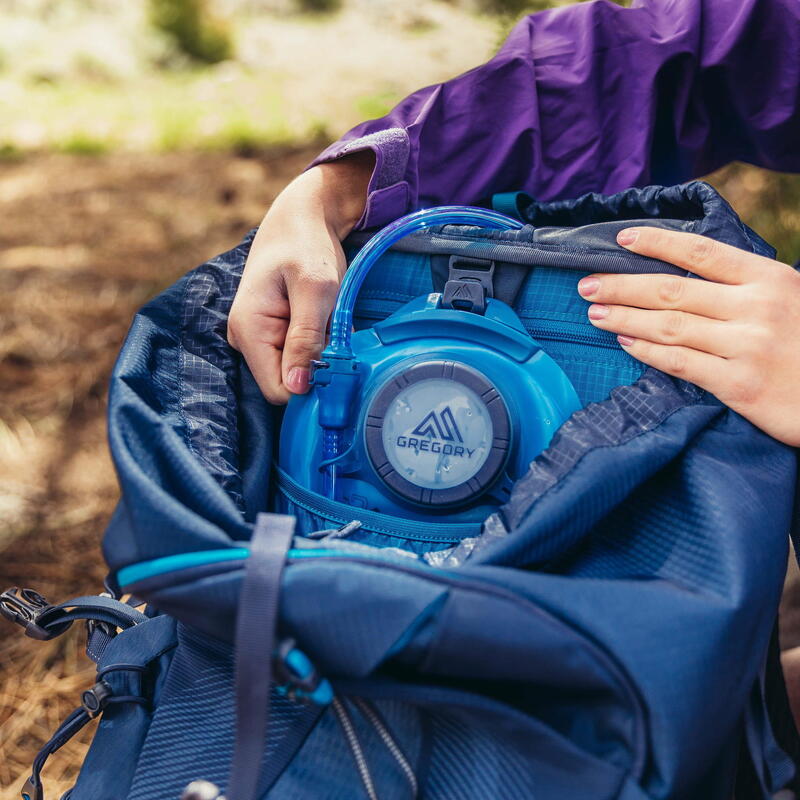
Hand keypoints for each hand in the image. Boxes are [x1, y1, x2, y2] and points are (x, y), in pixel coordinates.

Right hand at [227, 152, 372, 403]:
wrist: (305, 213)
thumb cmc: (309, 244)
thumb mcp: (316, 291)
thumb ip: (306, 340)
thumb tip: (297, 390)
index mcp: (248, 330)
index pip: (278, 391)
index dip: (310, 386)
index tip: (337, 362)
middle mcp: (245, 338)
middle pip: (287, 381)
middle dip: (317, 366)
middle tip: (336, 332)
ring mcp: (257, 334)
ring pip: (296, 367)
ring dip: (320, 351)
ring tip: (329, 319)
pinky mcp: (272, 329)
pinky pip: (299, 352)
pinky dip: (319, 341)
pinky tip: (325, 318)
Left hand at [577, 227, 799, 445]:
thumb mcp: (792, 300)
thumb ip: (745, 288)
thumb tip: (685, 274)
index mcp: (770, 279)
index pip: (701, 252)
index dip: (657, 242)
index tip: (621, 239)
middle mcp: (757, 307)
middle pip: (672, 289)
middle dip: (623, 284)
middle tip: (587, 284)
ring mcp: (748, 345)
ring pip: (669, 324)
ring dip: (625, 316)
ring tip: (595, 312)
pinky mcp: (740, 384)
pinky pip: (680, 362)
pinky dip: (647, 351)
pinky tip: (624, 342)